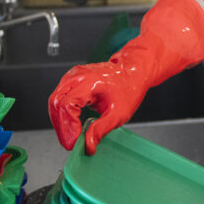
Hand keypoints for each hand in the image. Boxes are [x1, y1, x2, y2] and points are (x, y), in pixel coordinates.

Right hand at [48, 0, 203, 153]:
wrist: (147, 57)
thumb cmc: (136, 80)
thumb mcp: (121, 110)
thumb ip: (102, 129)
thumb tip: (89, 147)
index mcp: (88, 82)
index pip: (63, 108)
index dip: (64, 128)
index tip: (71, 143)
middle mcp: (80, 75)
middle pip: (56, 101)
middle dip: (59, 124)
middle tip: (69, 141)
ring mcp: (79, 73)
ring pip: (58, 96)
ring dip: (61, 116)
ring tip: (71, 133)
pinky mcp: (81, 74)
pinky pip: (65, 92)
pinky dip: (65, 108)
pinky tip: (75, 119)